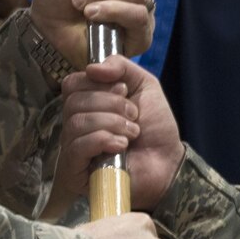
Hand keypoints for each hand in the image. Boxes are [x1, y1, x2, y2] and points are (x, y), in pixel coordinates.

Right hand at [59, 58, 181, 210]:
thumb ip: (121, 66)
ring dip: (112, 123)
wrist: (168, 162)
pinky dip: (103, 140)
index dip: (97, 83)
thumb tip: (91, 67)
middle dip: (111, 104)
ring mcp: (73, 149)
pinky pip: (77, 146)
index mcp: (86, 103)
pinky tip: (121, 145)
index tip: (124, 91)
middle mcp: (75, 124)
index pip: (71, 83)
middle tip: (134, 116)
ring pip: (77, 123)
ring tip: (133, 133)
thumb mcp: (144, 85)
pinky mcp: (76, 172)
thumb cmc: (155, 127)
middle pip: (74, 102)